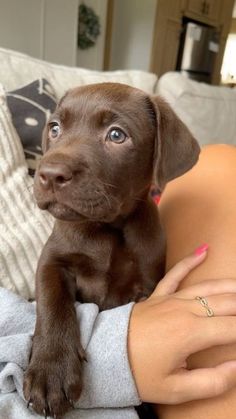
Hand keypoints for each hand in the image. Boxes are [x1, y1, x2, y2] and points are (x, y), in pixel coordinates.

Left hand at [128, 246, 235, 403]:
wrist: (104, 356)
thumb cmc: (139, 374)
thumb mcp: (175, 390)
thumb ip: (211, 382)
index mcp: (191, 334)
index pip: (232, 327)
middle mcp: (184, 311)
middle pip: (226, 302)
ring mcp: (170, 300)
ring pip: (208, 287)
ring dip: (231, 285)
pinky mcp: (158, 295)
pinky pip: (176, 274)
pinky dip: (190, 261)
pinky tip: (204, 250)